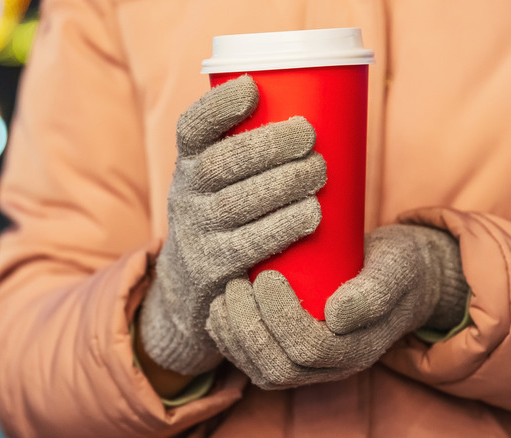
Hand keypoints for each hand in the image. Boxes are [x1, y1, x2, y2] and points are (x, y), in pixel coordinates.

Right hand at [139, 75, 326, 374]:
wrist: (190, 285)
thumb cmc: (226, 213)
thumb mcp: (219, 179)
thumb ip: (252, 149)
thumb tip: (324, 109)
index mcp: (189, 162)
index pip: (192, 127)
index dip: (218, 106)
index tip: (253, 88)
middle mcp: (186, 194)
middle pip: (222, 163)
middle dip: (269, 145)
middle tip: (308, 136)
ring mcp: (196, 232)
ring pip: (237, 203)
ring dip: (283, 183)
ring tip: (318, 171)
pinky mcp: (213, 267)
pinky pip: (248, 244)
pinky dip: (283, 227)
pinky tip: (310, 214)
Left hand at [206, 224, 468, 388]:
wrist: (401, 276)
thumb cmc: (397, 267)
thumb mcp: (395, 269)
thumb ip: (373, 292)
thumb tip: (337, 315)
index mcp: (356, 350)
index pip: (307, 349)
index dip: (280, 317)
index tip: (267, 277)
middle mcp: (332, 367)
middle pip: (278, 368)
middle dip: (248, 329)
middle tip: (236, 285)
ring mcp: (311, 365)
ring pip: (262, 371)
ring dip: (234, 336)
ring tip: (225, 295)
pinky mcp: (292, 353)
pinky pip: (255, 362)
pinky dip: (231, 340)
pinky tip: (221, 310)